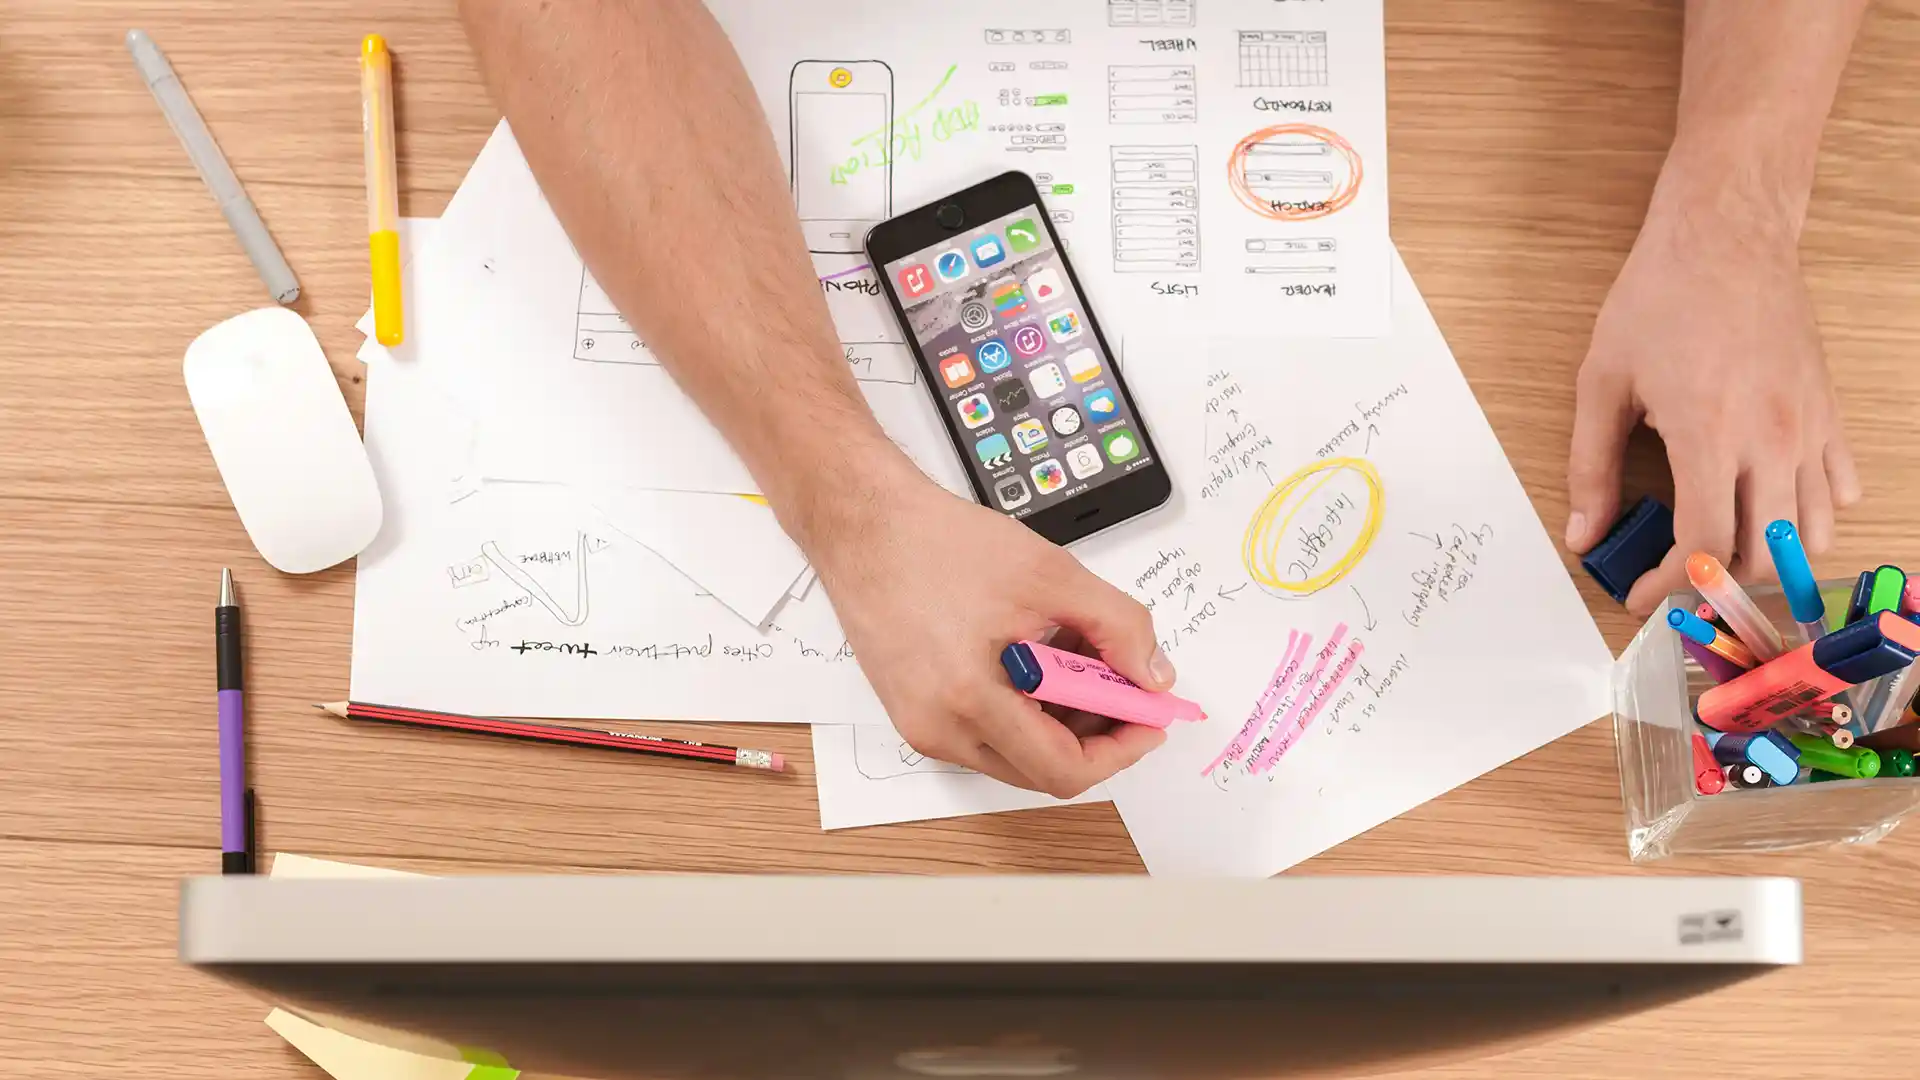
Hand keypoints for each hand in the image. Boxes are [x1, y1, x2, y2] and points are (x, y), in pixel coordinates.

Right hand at [801, 458, 1173, 797]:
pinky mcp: (912, 711)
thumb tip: (1154, 677)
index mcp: (969, 700)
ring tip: (1077, 655)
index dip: (1120, 751)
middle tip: (1123, 684)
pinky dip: (1025, 707)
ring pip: (1015, 753)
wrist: (863, 524)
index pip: (1063, 770)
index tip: (1149, 718)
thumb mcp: (1050, 574)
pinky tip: (1038, 655)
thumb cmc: (938, 542)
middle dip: (1095, 733)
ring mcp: (921, 725)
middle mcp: (939, 729)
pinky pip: (985, 733)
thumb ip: (1118, 626)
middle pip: (1041, 769)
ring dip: (1060, 718)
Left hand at [1565, 189, 1859, 614]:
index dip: (1670, 586)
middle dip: (1715, 583)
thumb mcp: (1602, 382)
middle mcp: (1771, 439)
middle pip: (1762, 556)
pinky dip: (1811, 516)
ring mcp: (1809, 427)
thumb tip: (1584, 533)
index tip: (1640, 594)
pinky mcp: (1829, 411)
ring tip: (1722, 552)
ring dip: (1768, 559)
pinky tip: (1769, 508)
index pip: (1704, 547)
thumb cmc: (1660, 298)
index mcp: (1710, 435)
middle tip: (1675, 578)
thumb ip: (1591, 467)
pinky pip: (1840, 488)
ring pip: (1812, 533)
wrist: (1727, 235)